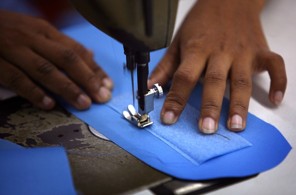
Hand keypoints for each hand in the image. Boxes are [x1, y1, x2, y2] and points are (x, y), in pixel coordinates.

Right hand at [0, 10, 112, 109]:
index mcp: (45, 31)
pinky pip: (17, 79)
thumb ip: (62, 45)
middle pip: (66, 59)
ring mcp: (14, 50)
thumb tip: (89, 56)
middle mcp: (33, 39)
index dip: (94, 68)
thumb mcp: (37, 31)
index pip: (76, 50)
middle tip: (101, 97)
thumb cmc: (9, 30)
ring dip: (67, 88)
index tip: (107, 85)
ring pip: (46, 69)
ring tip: (84, 103)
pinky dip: (34, 92)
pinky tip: (48, 104)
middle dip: (87, 79)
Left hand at [148, 0, 286, 133]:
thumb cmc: (202, 22)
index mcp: (197, 49)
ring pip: (242, 80)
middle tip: (206, 129)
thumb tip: (149, 86)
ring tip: (236, 125)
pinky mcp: (261, 51)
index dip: (175, 99)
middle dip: (210, 106)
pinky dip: (279, 83)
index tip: (169, 118)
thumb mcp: (179, 40)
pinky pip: (275, 66)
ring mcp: (243, 52)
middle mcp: (220, 53)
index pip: (184, 77)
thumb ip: (166, 66)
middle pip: (214, 81)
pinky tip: (276, 101)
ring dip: (239, 104)